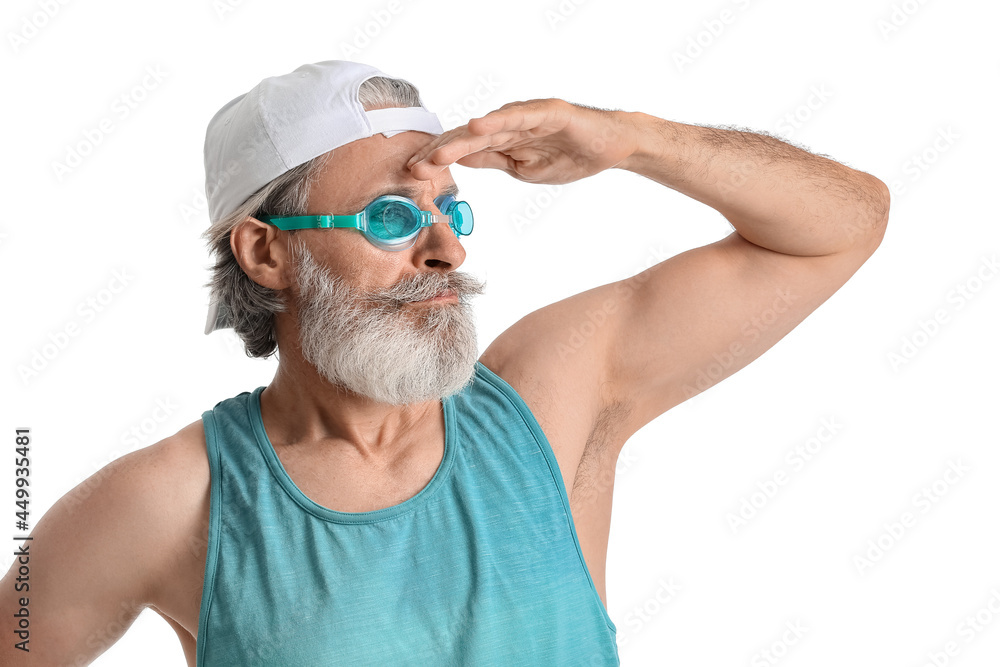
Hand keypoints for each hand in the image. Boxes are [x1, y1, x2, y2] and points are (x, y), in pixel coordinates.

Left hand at [406, 98, 638, 184]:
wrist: (612, 147)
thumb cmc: (571, 156)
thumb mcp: (523, 169)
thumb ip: (494, 161)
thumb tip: (463, 161)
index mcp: (503, 139)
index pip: (464, 149)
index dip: (438, 158)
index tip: (413, 172)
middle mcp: (509, 123)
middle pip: (467, 137)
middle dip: (438, 152)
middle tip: (411, 166)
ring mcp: (527, 115)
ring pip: (486, 128)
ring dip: (458, 142)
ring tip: (435, 155)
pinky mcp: (547, 112)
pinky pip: (518, 117)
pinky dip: (496, 121)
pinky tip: (476, 127)